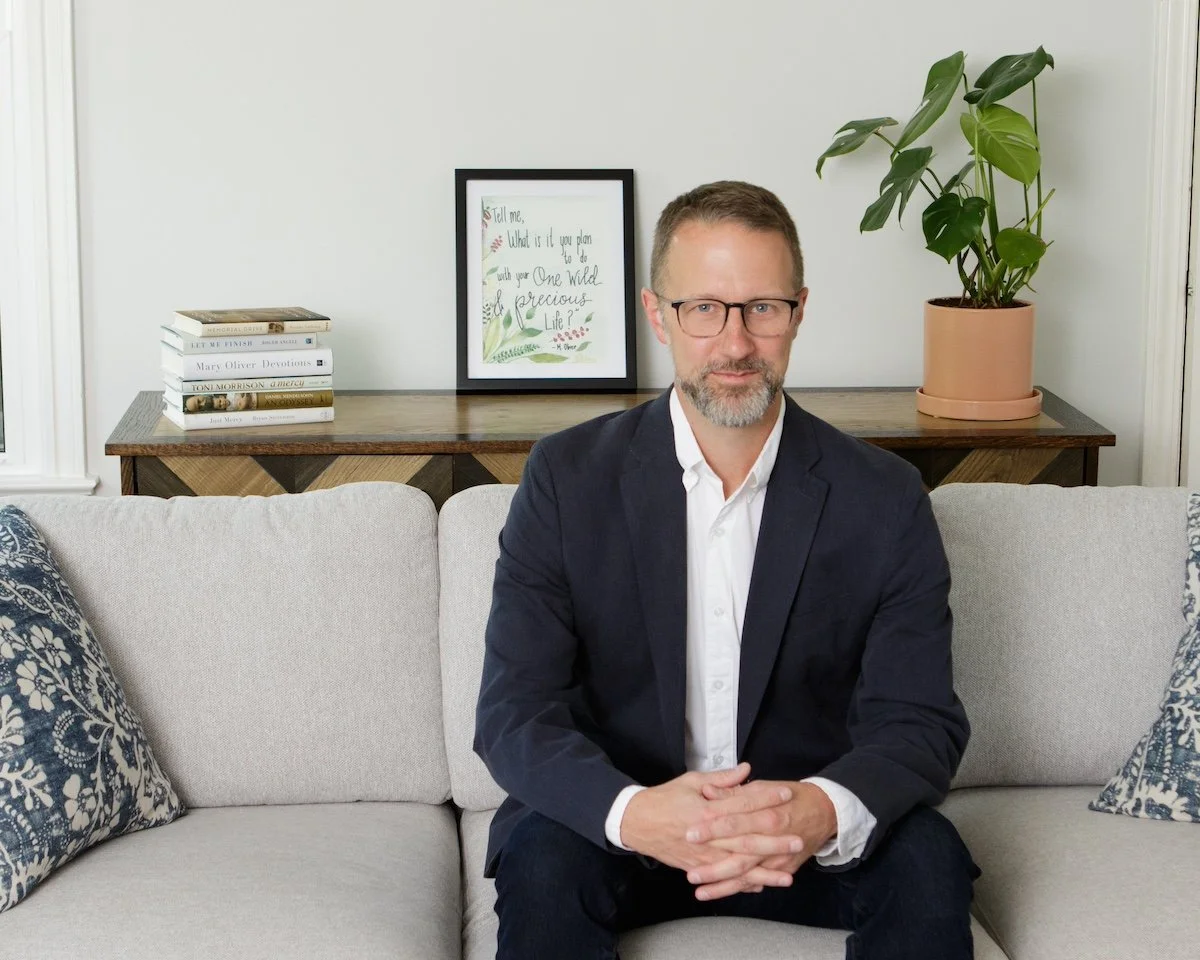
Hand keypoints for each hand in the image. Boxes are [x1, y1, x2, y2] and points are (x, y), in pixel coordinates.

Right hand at [620, 762, 797, 887]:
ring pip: (739, 865)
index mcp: (708, 809)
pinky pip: (724, 878)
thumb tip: (747, 770)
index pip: (744, 802)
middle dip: (774, 841)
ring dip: (764, 871)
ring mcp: (703, 855)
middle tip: (797, 839)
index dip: (767, 797)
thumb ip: (722, 779)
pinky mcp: (697, 868)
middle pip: (747, 838)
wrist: (637, 822)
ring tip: (788, 874)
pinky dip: (743, 883)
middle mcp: (708, 835)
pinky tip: (761, 886)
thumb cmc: (664, 799)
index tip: (787, 794)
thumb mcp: (692, 781)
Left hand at [683, 780, 837, 899]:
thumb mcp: (763, 786)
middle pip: (739, 849)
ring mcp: (778, 855)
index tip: (690, 832)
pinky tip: (717, 893)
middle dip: (714, 861)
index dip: (712, 826)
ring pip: (747, 871)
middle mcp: (773, 835)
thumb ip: (734, 791)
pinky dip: (738, 888)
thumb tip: (708, 791)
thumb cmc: (789, 796)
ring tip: (698, 888)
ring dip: (722, 882)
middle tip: (691, 870)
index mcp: (766, 810)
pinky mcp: (782, 868)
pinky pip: (758, 881)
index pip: (735, 818)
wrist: (825, 811)